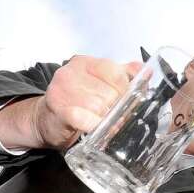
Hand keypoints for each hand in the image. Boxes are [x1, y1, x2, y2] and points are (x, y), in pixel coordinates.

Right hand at [0, 56, 142, 150]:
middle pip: (110, 92)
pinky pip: (84, 118)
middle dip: (117, 108)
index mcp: (84, 63)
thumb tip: (147, 71)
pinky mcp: (58, 110)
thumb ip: (122, 75)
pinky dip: (95, 126)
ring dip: (107, 120)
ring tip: (107, 125)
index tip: (127, 102)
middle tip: (117, 117)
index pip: (115, 72)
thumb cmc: (75, 102)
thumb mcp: (98, 83)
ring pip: (100, 106)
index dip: (126, 90)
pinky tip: (97, 129)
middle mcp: (71, 72)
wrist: (45, 120)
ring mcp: (62, 90)